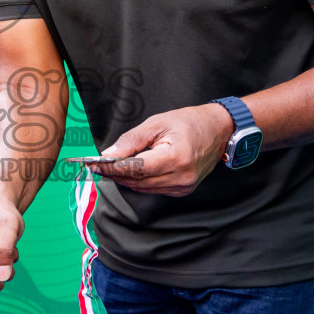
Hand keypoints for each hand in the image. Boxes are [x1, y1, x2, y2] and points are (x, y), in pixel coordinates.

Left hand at [97, 102, 233, 196]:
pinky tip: (130, 171)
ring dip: (125, 179)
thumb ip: (131, 141)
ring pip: (143, 188)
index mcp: (175, 158)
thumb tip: (108, 155)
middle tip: (96, 166)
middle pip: (137, 181)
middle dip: (115, 174)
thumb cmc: (188, 122)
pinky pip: (153, 189)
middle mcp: (180, 178)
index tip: (94, 164)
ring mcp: (183, 187)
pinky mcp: (182, 190)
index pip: (135, 169)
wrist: (219, 130)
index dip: (112, 168)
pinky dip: (139, 181)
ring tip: (109, 168)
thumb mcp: (157, 123)